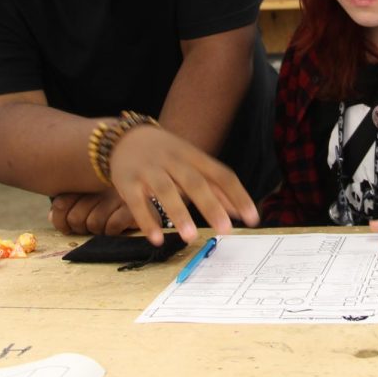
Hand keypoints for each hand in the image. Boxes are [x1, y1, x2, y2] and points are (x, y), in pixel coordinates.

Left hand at [49, 190, 136, 234]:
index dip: (61, 220)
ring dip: (99, 230)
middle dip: (82, 227)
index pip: (60, 204)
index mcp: (84, 180)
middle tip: (91, 224)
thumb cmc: (108, 203)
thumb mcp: (83, 202)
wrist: (143, 198)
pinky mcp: (132, 207)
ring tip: (105, 223)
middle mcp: (99, 185)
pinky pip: (113, 225)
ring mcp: (116, 195)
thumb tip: (53, 217)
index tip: (69, 224)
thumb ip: (64, 207)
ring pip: (94, 223)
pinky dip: (112, 230)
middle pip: (76, 218)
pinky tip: (117, 224)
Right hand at [109, 124, 258, 245]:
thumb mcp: (192, 163)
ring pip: (165, 190)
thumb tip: (238, 210)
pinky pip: (137, 203)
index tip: (253, 218)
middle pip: (194, 182)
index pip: (221, 174)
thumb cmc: (167, 155)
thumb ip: (215, 186)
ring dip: (179, 214)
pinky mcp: (127, 183)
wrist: (124, 138)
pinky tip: (157, 238)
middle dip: (211, 206)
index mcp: (194, 156)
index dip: (238, 195)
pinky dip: (147, 221)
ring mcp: (149, 170)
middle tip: (226, 230)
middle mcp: (173, 161)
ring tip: (191, 237)